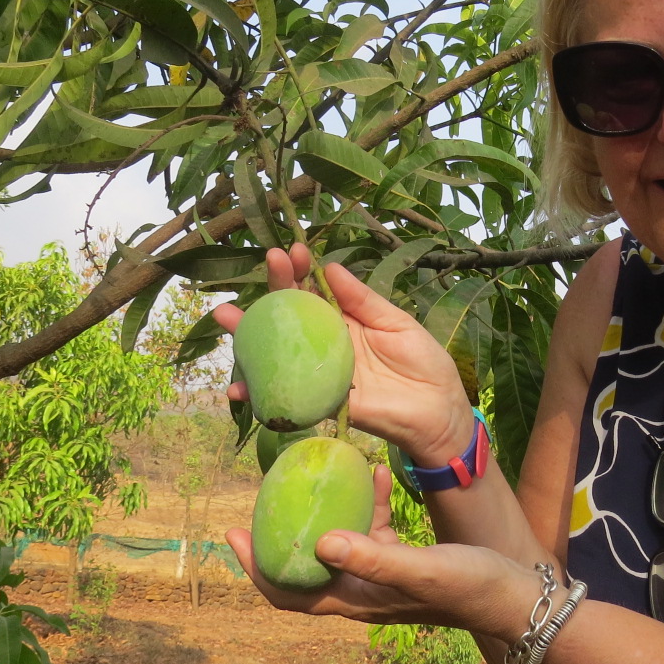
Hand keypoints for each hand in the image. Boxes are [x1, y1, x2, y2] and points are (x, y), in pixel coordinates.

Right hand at [214, 244, 472, 463]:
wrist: (439, 412)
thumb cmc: (423, 363)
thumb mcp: (396, 323)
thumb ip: (363, 300)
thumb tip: (331, 268)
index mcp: (344, 321)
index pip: (314, 292)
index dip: (302, 271)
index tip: (295, 251)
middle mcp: (325, 345)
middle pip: (288, 317)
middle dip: (272, 289)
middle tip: (267, 264)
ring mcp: (319, 374)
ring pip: (276, 353)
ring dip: (246, 336)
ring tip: (225, 315)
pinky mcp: (320, 403)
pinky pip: (285, 396)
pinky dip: (257, 392)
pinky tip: (235, 385)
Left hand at [224, 464, 530, 634]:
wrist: (518, 596)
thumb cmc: (472, 587)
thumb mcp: (422, 569)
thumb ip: (373, 558)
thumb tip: (319, 541)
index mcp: (357, 600)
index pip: (290, 595)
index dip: (258, 569)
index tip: (233, 534)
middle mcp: (362, 589)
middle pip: (303, 565)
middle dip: (281, 532)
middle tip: (264, 492)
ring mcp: (382, 573)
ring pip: (338, 539)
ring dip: (327, 507)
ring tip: (321, 467)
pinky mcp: (404, 557)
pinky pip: (373, 525)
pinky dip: (370, 500)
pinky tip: (379, 470)